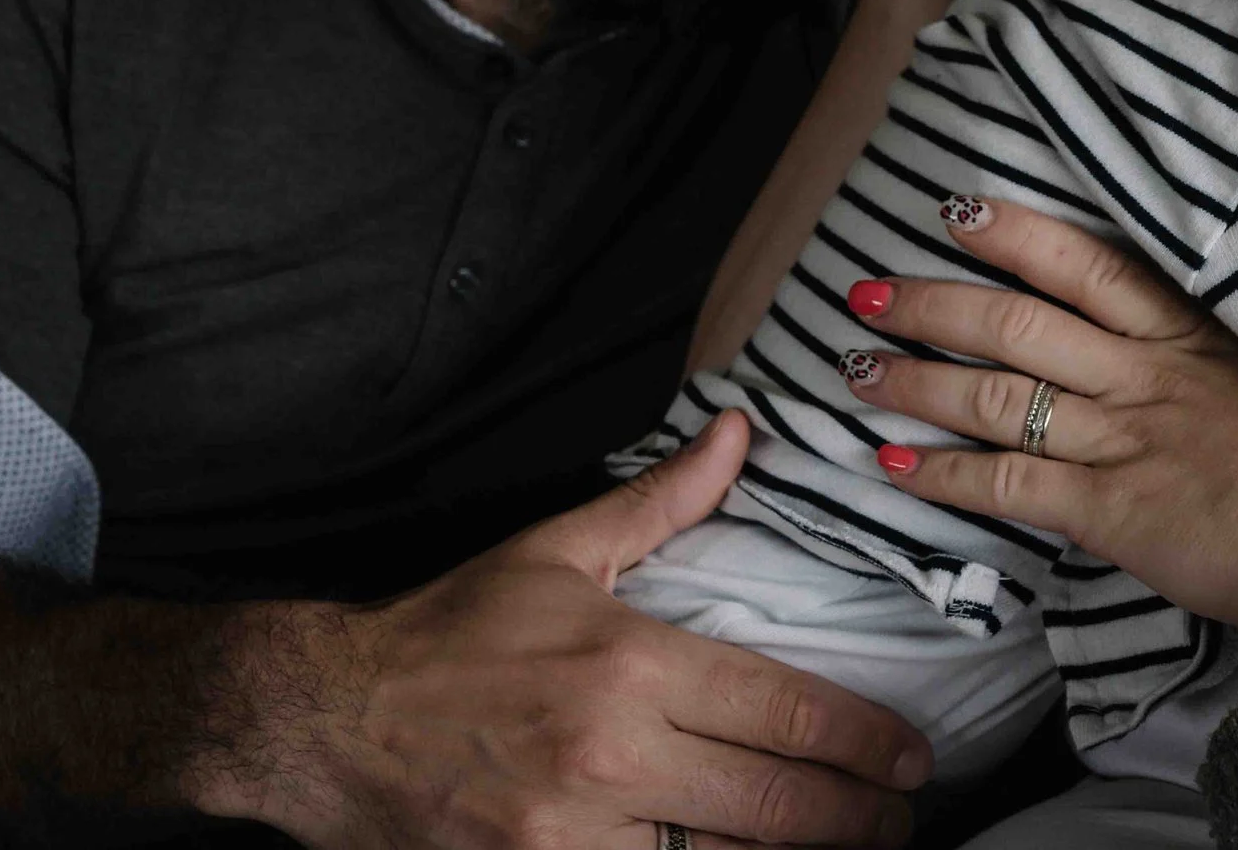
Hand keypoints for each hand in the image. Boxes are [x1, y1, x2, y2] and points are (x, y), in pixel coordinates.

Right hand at [192, 413, 929, 849]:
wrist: (324, 724)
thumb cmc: (448, 635)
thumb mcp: (557, 553)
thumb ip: (664, 501)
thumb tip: (741, 429)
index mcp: (628, 666)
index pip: (786, 711)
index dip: (867, 741)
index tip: (913, 755)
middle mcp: (610, 757)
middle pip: (776, 806)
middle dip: (860, 819)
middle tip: (903, 818)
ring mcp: (573, 838)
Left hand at [841, 200, 1237, 663]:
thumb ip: (1227, 376)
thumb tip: (1186, 381)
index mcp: (1197, 338)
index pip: (1092, 265)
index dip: (1017, 234)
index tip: (959, 212)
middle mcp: (1149, 376)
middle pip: (1021, 320)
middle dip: (936, 301)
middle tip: (867, 288)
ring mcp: (1126, 440)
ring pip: (999, 393)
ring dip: (917, 379)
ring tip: (854, 368)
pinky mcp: (1113, 511)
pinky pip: (1009, 484)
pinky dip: (944, 474)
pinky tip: (893, 464)